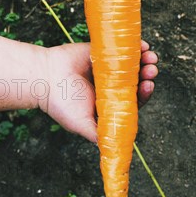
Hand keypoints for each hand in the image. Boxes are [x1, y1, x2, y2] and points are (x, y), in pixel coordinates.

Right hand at [40, 40, 157, 142]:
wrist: (44, 78)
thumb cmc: (61, 104)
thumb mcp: (81, 125)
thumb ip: (99, 136)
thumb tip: (116, 151)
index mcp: (110, 103)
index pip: (134, 99)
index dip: (144, 93)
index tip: (148, 85)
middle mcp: (112, 85)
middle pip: (137, 80)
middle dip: (147, 75)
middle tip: (151, 69)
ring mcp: (108, 67)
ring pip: (133, 63)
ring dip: (145, 60)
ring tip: (149, 56)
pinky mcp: (102, 52)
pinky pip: (120, 48)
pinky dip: (133, 46)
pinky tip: (141, 45)